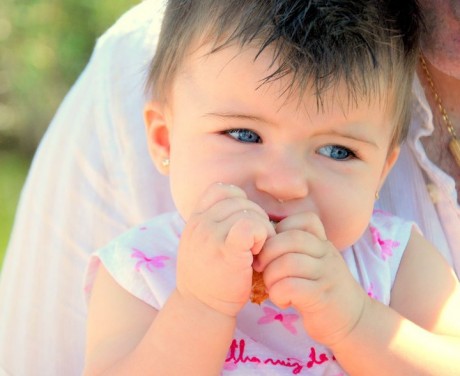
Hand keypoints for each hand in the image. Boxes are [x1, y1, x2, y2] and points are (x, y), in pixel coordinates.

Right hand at [176, 183, 275, 316]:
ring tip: (257, 250)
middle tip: (255, 243)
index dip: (238, 201)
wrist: (201, 307)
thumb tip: (244, 207)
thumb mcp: (202, 244)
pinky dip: (262, 235)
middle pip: (239, 199)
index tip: (243, 224)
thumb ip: (214, 223)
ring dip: (261, 228)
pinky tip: (258, 252)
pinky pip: (251, 225)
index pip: (221, 189)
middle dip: (255, 217)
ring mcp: (211, 235)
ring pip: (249, 211)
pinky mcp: (227, 250)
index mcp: (195, 219)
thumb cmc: (209, 278)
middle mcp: (200, 223)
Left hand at [255, 212, 367, 346]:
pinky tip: (282, 301)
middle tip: (261, 268)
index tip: (271, 248)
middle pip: (291, 239)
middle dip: (267, 252)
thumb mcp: (314, 263)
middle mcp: (327, 254)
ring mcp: (327, 275)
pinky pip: (290, 287)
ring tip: (272, 287)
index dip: (280, 229)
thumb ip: (295, 249)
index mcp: (323, 243)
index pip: (305, 220)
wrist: (354, 323)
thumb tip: (262, 241)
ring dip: (270, 276)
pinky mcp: (321, 297)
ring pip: (288, 262)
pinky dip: (278, 294)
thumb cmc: (322, 291)